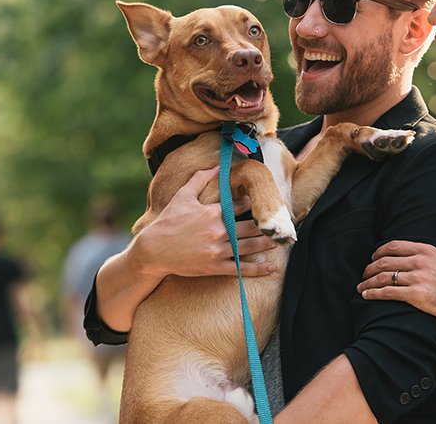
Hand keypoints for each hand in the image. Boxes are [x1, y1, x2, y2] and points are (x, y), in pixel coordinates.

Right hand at [131, 167, 278, 279]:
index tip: (264, 201)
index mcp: (212, 213)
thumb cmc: (167, 222)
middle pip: (249, 227)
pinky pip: (239, 269)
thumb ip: (201, 179)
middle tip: (282, 222)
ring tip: (282, 241)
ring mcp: (217, 250)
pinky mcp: (214, 267)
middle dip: (266, 225)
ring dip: (267, 244)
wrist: (153, 251)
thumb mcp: (183, 196)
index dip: (252, 203)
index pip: (239, 205)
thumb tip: (218, 166)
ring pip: (249, 247)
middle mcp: (217, 231)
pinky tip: (270, 268)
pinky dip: (256, 269)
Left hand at [357, 203, 435, 321]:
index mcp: (426, 250)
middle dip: (370, 267)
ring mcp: (415, 278)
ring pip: (383, 276)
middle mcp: (418, 262)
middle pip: (384, 261)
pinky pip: (388, 292)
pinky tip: (367, 295)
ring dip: (369, 281)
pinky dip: (374, 293)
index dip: (379, 251)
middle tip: (365, 272)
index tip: (373, 257)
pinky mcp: (415, 295)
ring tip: (362, 286)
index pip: (394, 246)